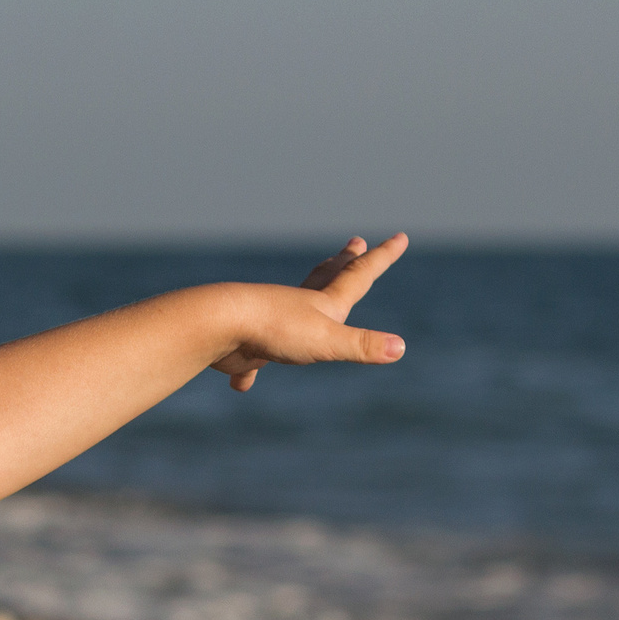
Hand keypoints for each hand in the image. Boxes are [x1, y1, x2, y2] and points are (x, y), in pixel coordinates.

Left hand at [211, 233, 408, 388]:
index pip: (360, 275)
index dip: (383, 258)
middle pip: (326, 279)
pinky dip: (248, 370)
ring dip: (302, 302)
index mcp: (323, 303)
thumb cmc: (275, 329)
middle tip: (354, 243)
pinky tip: (242, 382)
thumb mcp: (327, 341)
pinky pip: (250, 361)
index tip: (400, 237)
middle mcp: (298, 307)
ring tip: (304, 299)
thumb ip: (362, 345)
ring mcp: (271, 322)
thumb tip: (399, 348)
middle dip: (343, 263)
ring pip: (291, 311)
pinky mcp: (246, 345)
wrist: (218, 326)